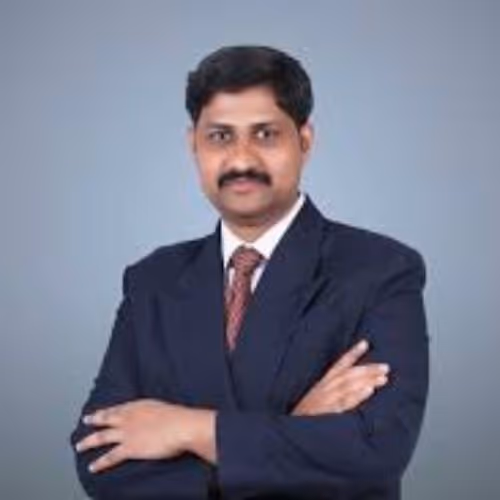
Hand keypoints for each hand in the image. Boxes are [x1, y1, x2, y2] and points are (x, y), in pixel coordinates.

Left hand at [75, 399, 205, 472]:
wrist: (180, 426)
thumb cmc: (177, 417)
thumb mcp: (163, 408)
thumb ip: (154, 412)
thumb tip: (155, 417)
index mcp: (138, 405)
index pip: (118, 408)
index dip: (108, 410)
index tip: (101, 411)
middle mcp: (128, 417)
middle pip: (106, 419)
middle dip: (94, 420)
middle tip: (86, 421)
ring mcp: (127, 433)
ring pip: (102, 437)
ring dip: (89, 442)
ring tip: (79, 446)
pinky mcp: (129, 448)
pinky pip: (111, 457)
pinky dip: (100, 463)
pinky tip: (93, 467)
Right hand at [292, 340, 389, 415]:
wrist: (291, 431)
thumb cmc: (306, 416)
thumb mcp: (316, 398)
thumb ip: (331, 390)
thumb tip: (353, 386)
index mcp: (323, 383)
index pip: (339, 364)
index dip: (352, 353)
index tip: (365, 343)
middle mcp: (326, 388)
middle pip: (349, 374)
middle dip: (368, 369)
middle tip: (385, 367)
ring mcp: (327, 399)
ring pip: (349, 385)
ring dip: (367, 380)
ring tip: (383, 378)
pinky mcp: (328, 412)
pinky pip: (345, 402)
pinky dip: (357, 395)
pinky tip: (370, 391)